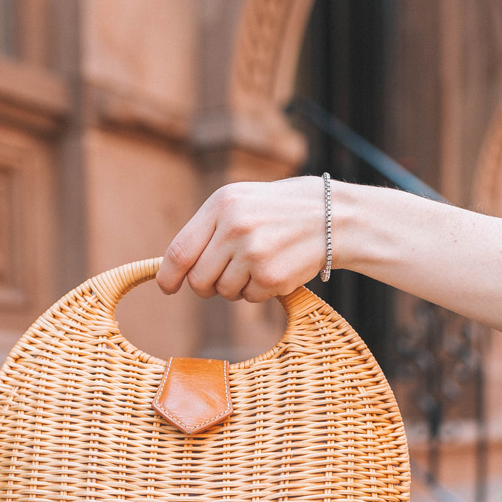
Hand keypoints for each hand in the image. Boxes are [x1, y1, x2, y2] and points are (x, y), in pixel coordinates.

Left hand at [156, 177, 328, 301]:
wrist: (334, 217)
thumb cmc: (281, 211)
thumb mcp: (241, 203)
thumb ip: (209, 229)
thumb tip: (175, 267)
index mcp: (222, 205)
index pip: (179, 251)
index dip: (167, 276)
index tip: (166, 287)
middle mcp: (234, 228)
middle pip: (198, 280)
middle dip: (206, 287)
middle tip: (222, 278)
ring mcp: (253, 253)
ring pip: (223, 292)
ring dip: (236, 287)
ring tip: (258, 264)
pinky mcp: (271, 276)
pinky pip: (250, 298)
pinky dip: (259, 292)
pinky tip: (276, 269)